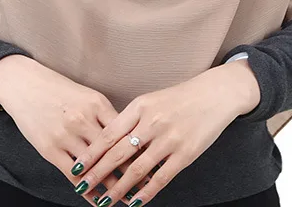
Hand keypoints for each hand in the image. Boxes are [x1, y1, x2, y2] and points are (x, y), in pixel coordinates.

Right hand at [0, 56, 140, 196]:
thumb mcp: (86, 95)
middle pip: (113, 151)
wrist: (24, 84)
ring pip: (95, 167)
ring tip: (127, 198)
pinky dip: (88, 191)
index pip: (124, 131)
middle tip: (146, 186)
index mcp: (96, 103)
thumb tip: (128, 135)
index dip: (140, 149)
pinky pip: (74, 176)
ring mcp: (66, 135)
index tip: (153, 162)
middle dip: (132, 172)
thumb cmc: (58, 89)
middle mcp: (83, 120)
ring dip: (112, 186)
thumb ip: (105, 115)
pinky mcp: (50, 149)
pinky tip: (99, 200)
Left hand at [69, 65, 250, 205]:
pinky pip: (160, 178)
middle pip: (118, 153)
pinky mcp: (185, 154)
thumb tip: (109, 143)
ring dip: (118, 188)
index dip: (92, 152)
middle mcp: (152, 122)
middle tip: (82, 186)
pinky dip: (145, 193)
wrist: (213, 94)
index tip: (77, 166)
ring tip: (104, 201)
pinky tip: (134, 202)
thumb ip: (132, 120)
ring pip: (137, 169)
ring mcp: (169, 139)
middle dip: (98, 172)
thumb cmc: (179, 98)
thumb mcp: (151, 101)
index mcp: (140, 107)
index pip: (109, 133)